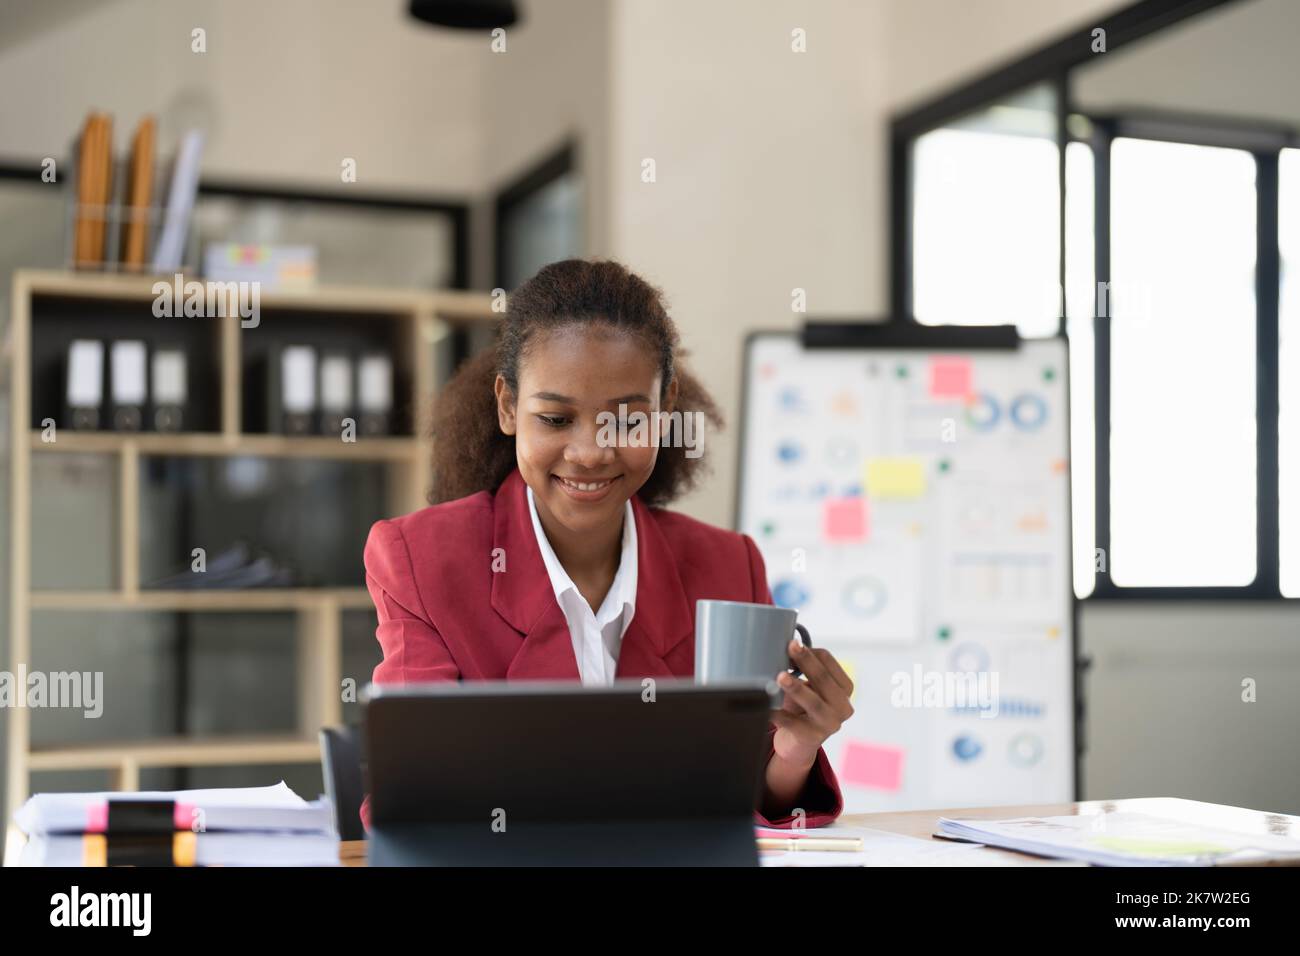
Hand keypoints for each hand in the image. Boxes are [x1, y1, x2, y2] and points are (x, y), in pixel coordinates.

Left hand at [770, 642, 853, 767]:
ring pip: (812, 702)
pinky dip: (777, 712)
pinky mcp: (811, 738)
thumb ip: (803, 670)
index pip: (829, 661)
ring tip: (780, 676)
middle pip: (823, 679)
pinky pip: (791, 722)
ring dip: (796, 687)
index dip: (809, 652)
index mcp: (844, 688)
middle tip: (791, 647)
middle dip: (806, 661)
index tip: (791, 645)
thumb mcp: (809, 687)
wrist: (798, 744)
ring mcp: (829, 724)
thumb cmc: (803, 708)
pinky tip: (766, 705)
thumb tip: (785, 650)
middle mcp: (842, 707)